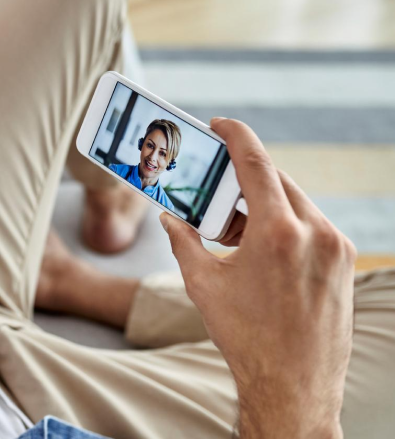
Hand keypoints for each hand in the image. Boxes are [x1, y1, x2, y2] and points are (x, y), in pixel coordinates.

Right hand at [160, 118, 355, 438]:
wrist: (294, 387)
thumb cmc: (246, 337)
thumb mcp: (203, 284)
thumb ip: (183, 241)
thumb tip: (168, 218)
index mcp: (277, 233)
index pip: (256, 163)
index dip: (236, 136)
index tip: (220, 125)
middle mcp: (314, 233)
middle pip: (275, 180)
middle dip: (244, 179)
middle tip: (218, 190)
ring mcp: (335, 247)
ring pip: (295, 201)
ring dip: (264, 203)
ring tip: (236, 229)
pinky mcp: (344, 262)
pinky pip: (311, 224)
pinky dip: (285, 223)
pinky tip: (263, 247)